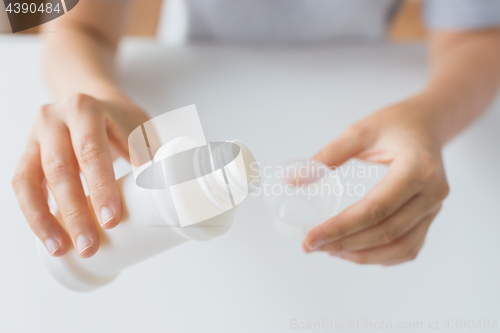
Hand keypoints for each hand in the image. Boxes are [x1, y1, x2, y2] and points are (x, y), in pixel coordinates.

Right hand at [12, 93, 148, 257]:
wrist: (88, 101)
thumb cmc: (119, 120)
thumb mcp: (138, 127)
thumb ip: (151, 153)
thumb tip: (169, 191)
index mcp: (85, 108)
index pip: (92, 151)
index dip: (101, 187)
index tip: (111, 220)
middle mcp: (53, 119)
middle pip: (60, 168)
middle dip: (75, 211)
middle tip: (90, 245)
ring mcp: (35, 137)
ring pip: (30, 180)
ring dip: (46, 219)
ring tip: (63, 249)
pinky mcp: (26, 155)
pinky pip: (21, 187)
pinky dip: (34, 215)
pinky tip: (49, 239)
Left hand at [303, 100, 449, 264]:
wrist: (429, 123)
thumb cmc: (395, 124)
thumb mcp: (359, 132)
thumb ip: (326, 157)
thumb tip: (291, 181)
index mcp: (417, 169)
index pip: (375, 209)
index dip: (341, 228)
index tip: (310, 238)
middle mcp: (432, 193)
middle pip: (386, 232)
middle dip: (344, 244)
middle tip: (311, 246)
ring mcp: (434, 208)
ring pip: (401, 247)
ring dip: (363, 256)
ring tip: (330, 250)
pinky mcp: (430, 216)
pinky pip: (409, 247)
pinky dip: (381, 256)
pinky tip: (354, 251)